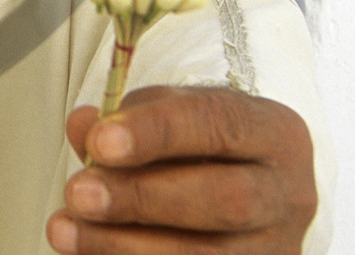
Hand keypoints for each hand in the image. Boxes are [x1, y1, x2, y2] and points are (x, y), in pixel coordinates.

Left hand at [45, 85, 315, 253]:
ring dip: (127, 247)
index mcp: (274, 134)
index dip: (158, 133)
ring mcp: (276, 249)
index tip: (100, 141)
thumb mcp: (169, 114)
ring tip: (66, 230)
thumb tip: (84, 127)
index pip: (220, 125)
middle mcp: (288, 195)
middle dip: (144, 197)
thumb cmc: (200, 146)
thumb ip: (126, 118)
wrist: (243, 188)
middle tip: (78, 193)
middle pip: (226, 200)